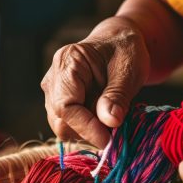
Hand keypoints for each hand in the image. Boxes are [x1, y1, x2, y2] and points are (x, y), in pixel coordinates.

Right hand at [41, 16, 149, 147]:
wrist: (119, 42)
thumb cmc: (125, 51)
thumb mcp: (129, 70)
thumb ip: (118, 95)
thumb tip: (109, 122)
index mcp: (68, 62)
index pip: (65, 106)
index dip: (85, 127)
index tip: (108, 140)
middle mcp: (54, 77)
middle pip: (60, 121)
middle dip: (88, 131)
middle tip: (116, 131)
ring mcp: (54, 91)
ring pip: (63, 126)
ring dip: (89, 131)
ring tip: (112, 119)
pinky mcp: (60, 101)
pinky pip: (69, 124)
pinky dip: (88, 128)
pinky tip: (105, 118)